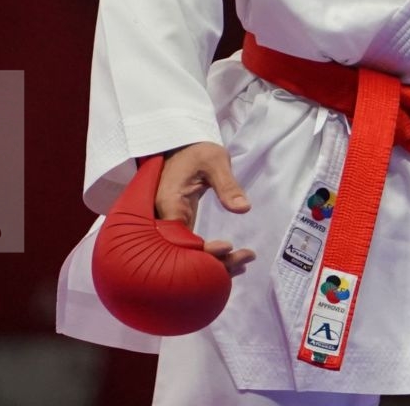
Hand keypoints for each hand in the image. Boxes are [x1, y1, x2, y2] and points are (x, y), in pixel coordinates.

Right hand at [156, 142, 257, 275]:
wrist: (180, 147)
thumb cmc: (197, 150)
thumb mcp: (215, 161)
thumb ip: (227, 185)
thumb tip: (243, 209)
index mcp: (168, 203)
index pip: (179, 240)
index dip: (202, 251)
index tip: (228, 247)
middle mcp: (163, 219)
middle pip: (182, 254)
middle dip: (212, 263)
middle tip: (245, 260)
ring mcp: (169, 224)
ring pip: (186, 254)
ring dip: (214, 262)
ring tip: (246, 260)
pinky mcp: (178, 225)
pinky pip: (189, 246)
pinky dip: (209, 254)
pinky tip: (233, 257)